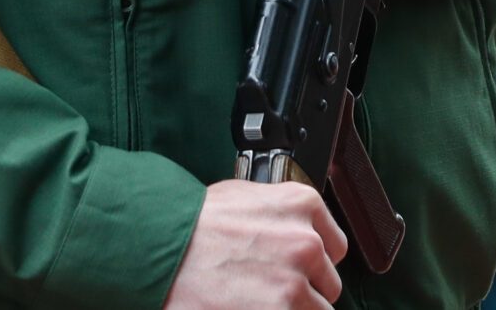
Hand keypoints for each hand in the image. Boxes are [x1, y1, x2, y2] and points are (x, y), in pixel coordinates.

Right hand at [162, 179, 346, 307]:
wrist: (160, 248)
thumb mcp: (247, 197)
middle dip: (303, 289)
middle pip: (327, 283)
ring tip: (257, 300)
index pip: (335, 247)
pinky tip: (252, 306)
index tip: (300, 269)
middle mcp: (306, 243)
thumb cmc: (193, 223)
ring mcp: (295, 283)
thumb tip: (295, 234)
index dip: (314, 262)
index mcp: (302, 205)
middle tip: (268, 288)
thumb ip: (282, 216)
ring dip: (291, 308)